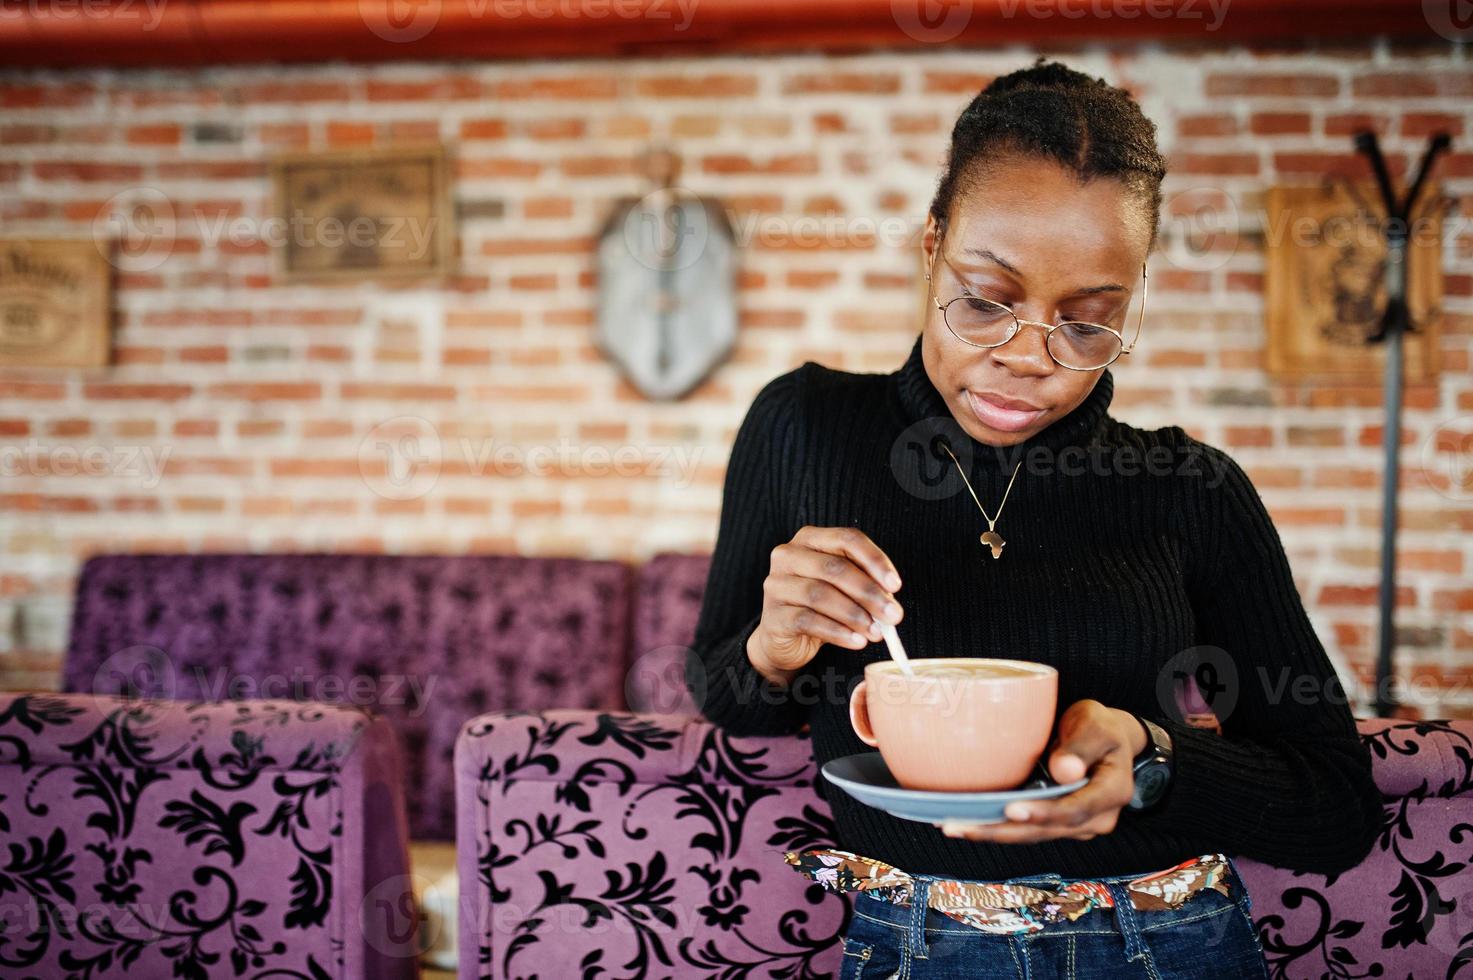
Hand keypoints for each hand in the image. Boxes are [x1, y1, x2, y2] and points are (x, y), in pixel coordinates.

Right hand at [748, 526, 902, 685]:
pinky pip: (808, 621)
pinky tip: (856, 641)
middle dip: (869, 593)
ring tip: (876, 632)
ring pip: (820, 595)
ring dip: (855, 615)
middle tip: (893, 616)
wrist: (784, 638)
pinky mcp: (773, 615)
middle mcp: (788, 555)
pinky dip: (837, 632)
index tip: (896, 585)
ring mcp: (776, 585)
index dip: (875, 560)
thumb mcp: (843, 588)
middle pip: (834, 568)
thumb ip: (864, 585)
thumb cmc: (819, 606)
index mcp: (809, 539)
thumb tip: (889, 601)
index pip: (847, 539)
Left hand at [935, 700, 1148, 843]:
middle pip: (1046, 830)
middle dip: (1003, 830)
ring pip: (1032, 834)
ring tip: (953, 826)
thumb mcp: (1097, 725)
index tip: (1013, 809)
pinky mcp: (1056, 823)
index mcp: (1112, 791)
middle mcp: (1097, 817)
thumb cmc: (1100, 727)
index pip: (1075, 809)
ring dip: (992, 832)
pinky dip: (997, 826)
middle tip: (961, 825)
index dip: (1044, 812)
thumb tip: (1065, 770)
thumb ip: (1082, 746)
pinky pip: (1026, 828)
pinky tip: (965, 822)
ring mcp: (1075, 824)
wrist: (1106, 739)